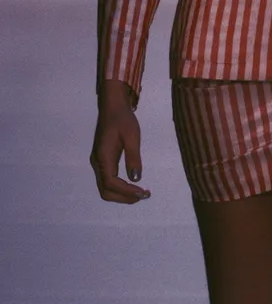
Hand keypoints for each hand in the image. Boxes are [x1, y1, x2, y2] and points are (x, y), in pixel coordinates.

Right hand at [90, 81, 151, 203]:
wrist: (112, 106)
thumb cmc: (123, 118)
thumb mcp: (132, 136)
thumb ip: (133, 158)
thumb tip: (136, 179)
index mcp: (103, 157)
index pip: (111, 183)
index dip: (126, 192)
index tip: (142, 193)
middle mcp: (97, 163)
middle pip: (105, 191)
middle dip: (124, 197)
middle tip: (143, 196)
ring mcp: (98, 162)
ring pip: (105, 187)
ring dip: (121, 194)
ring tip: (140, 193)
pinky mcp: (102, 160)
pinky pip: (108, 180)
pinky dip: (119, 187)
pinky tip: (132, 184)